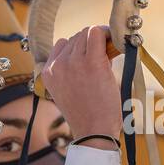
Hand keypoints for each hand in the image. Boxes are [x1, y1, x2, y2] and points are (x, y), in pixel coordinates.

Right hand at [40, 26, 122, 149]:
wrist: (94, 131)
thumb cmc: (87, 115)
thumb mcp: (68, 91)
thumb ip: (71, 70)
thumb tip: (92, 48)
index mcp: (48, 73)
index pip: (62, 44)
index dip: (79, 47)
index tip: (91, 56)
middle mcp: (58, 65)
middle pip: (76, 37)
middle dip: (90, 44)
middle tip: (104, 56)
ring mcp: (74, 62)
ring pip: (87, 33)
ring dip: (100, 40)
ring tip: (109, 54)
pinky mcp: (92, 62)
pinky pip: (97, 33)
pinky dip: (107, 33)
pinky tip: (115, 42)